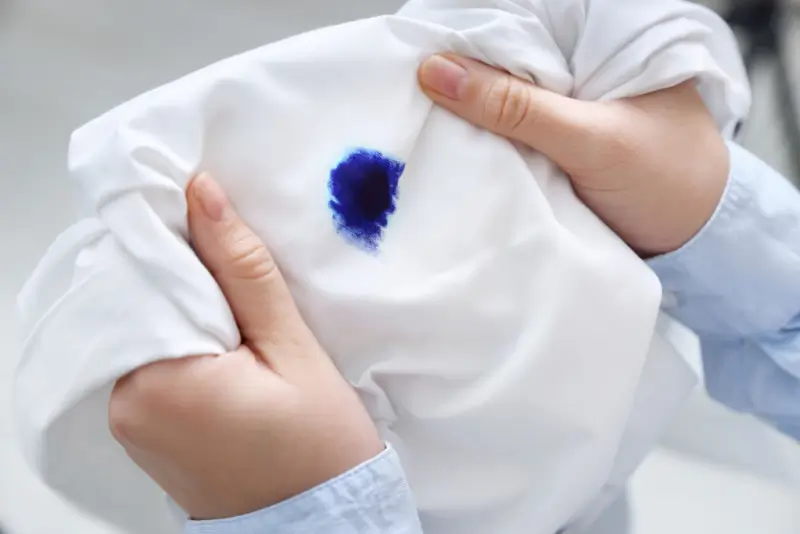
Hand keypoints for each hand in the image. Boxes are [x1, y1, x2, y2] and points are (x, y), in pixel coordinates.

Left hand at [108, 173, 382, 519]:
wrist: (322, 525)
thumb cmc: (320, 446)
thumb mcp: (292, 349)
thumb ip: (243, 270)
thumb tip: (202, 194)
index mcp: (156, 383)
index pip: (145, 276)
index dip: (182, 239)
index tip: (216, 223)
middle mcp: (123, 405)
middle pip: (139, 302)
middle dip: (185, 275)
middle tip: (241, 273)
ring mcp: (128, 423)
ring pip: (146, 328)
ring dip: (187, 308)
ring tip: (242, 315)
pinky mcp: (144, 431)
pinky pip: (151, 362)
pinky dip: (183, 340)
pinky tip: (227, 343)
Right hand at [418, 54, 729, 255]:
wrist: (694, 244)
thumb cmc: (667, 180)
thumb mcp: (590, 138)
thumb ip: (517, 107)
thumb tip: (438, 72)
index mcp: (600, 37)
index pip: (517, 20)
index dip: (466, 35)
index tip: (413, 53)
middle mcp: (578, 62)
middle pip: (502, 57)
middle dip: (461, 75)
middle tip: (407, 90)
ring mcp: (563, 103)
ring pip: (500, 95)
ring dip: (467, 111)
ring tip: (419, 117)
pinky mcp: (552, 141)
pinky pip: (506, 131)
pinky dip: (482, 141)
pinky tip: (452, 145)